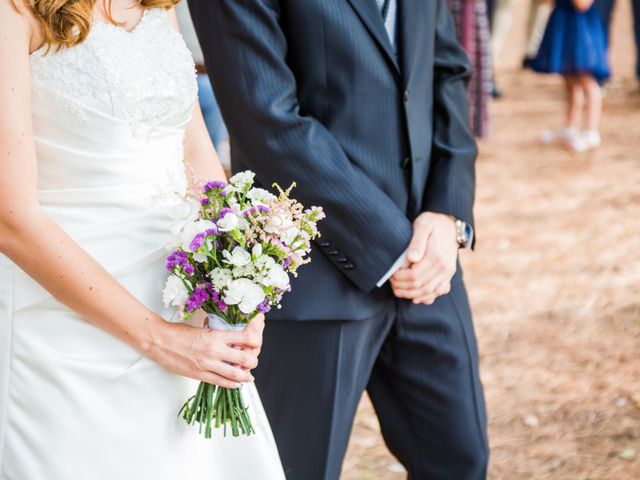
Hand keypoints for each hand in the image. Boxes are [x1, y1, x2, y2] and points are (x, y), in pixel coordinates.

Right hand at [147, 314, 264, 388]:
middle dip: (253, 361)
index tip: (257, 342)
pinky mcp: (199, 375)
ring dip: (245, 376)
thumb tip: (231, 340)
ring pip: (235, 374)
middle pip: (245, 359)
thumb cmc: (179, 332)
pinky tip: (236, 384)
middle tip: (254, 361)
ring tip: (249, 376)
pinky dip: (231, 384)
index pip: (245, 338)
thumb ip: (218, 336)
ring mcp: (207, 364)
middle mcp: (215, 350)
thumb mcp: (203, 329)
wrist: (159, 341)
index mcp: (217, 335)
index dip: (255, 341)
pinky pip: (220, 382)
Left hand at [390, 212, 457, 304]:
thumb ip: (417, 242)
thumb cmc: (433, 223)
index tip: (390, 275)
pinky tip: (415, 298)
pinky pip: (439, 292)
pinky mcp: (448, 275)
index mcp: (436, 255)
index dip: (400, 278)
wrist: (450, 225)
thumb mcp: (423, 225)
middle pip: (420, 285)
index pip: (414, 275)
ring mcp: (448, 272)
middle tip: (391, 282)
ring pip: (429, 292)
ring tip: (398, 291)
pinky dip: (427, 298)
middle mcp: (444, 267)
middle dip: (402, 287)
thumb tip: (412, 258)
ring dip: (411, 294)